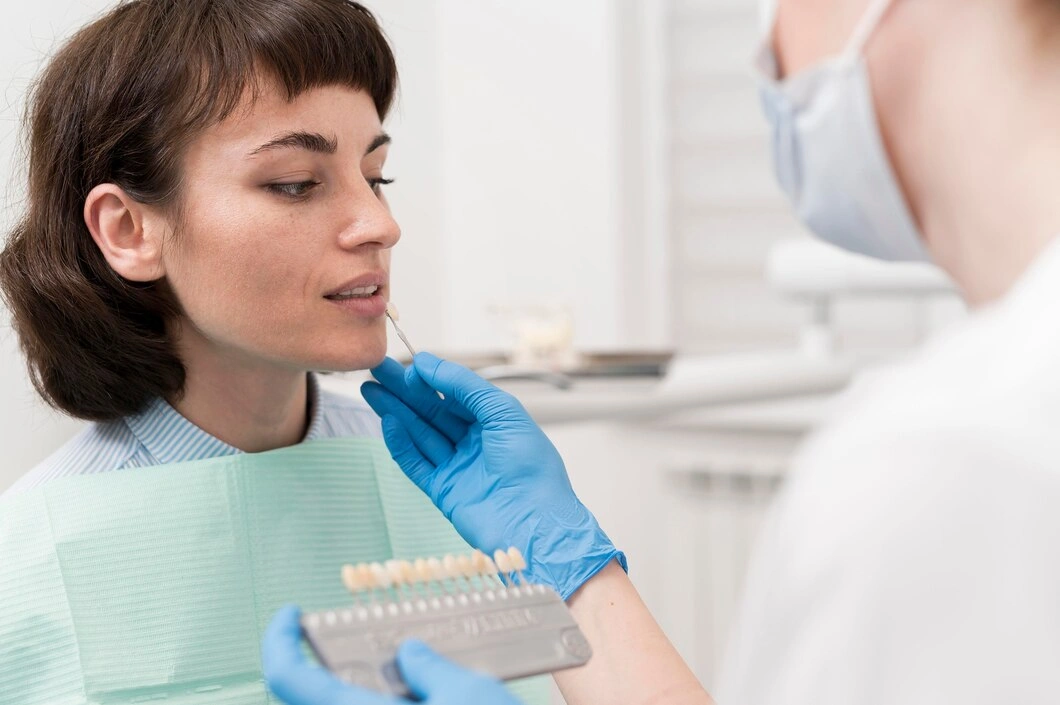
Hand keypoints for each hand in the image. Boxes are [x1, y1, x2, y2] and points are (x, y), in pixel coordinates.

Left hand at [262, 605, 522, 704]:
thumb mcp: (472, 695)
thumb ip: (431, 669)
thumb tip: (410, 655)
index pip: (288, 679)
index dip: (280, 641)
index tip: (292, 616)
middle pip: (316, 700)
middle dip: (334, 670)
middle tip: (362, 650)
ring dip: (362, 695)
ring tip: (404, 682)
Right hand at [361, 353, 623, 599]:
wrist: (535, 526)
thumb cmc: (532, 468)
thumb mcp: (503, 412)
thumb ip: (465, 385)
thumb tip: (427, 363)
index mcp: (495, 422)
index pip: (456, 393)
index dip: (432, 377)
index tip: (408, 362)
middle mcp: (475, 443)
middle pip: (432, 410)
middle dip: (404, 390)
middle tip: (376, 369)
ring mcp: (458, 467)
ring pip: (420, 433)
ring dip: (395, 411)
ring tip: (370, 389)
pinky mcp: (443, 490)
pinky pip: (415, 462)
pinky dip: (400, 443)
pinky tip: (388, 422)